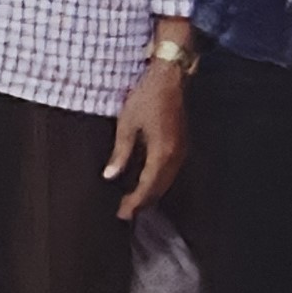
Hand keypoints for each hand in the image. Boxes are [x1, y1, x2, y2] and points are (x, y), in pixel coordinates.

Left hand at [103, 58, 188, 220]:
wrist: (170, 78)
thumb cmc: (147, 97)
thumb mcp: (127, 124)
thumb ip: (121, 153)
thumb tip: (110, 176)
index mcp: (162, 152)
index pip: (148, 186)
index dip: (135, 202)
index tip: (123, 214)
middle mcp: (176, 155)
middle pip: (160, 188)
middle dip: (143, 202)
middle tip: (125, 213)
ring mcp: (181, 149)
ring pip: (167, 181)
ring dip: (151, 193)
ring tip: (134, 203)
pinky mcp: (181, 143)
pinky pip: (171, 171)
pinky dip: (158, 182)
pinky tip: (147, 183)